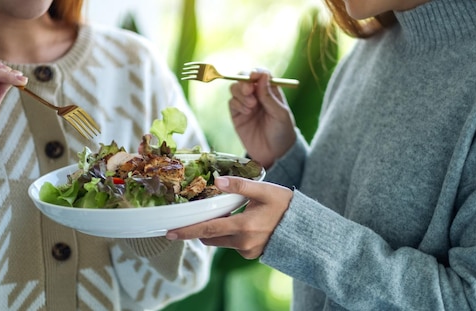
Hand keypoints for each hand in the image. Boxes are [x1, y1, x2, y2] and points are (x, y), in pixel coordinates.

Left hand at [166, 176, 292, 258]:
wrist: (305, 228)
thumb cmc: (285, 205)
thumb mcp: (265, 190)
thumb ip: (241, 186)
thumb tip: (217, 182)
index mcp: (245, 226)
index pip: (208, 229)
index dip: (187, 231)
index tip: (170, 232)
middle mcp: (244, 243)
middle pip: (210, 237)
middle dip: (197, 230)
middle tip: (185, 221)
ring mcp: (248, 251)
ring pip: (220, 241)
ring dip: (214, 231)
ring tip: (218, 215)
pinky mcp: (251, 255)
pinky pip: (232, 245)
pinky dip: (228, 234)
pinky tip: (236, 222)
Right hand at [229, 70, 296, 167]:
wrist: (274, 154)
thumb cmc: (282, 132)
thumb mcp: (280, 114)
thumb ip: (269, 96)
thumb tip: (262, 76)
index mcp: (270, 91)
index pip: (261, 75)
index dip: (256, 73)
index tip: (254, 75)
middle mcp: (257, 95)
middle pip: (244, 78)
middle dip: (244, 81)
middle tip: (249, 90)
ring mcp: (245, 104)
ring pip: (235, 88)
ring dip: (241, 94)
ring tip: (251, 106)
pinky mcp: (237, 114)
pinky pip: (232, 102)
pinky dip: (238, 104)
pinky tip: (247, 113)